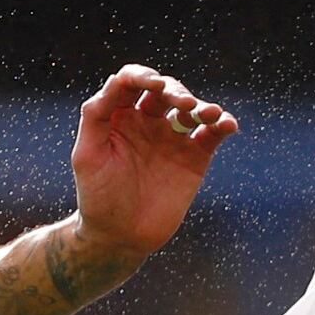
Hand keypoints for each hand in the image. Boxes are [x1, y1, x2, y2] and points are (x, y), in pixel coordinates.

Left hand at [71, 66, 235, 261]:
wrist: (121, 237)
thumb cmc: (97, 196)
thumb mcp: (87, 155)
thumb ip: (96, 115)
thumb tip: (116, 81)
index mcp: (119, 115)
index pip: (131, 82)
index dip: (142, 76)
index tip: (153, 85)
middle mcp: (147, 121)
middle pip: (165, 91)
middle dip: (176, 91)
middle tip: (184, 104)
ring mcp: (172, 138)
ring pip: (192, 109)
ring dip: (202, 105)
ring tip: (207, 114)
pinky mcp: (194, 157)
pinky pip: (212, 134)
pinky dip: (223, 124)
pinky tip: (227, 124)